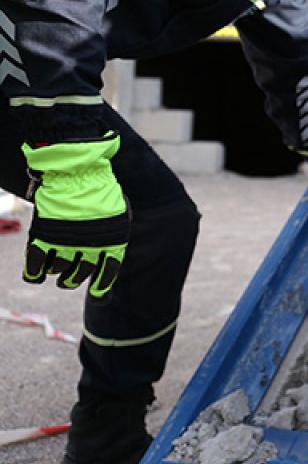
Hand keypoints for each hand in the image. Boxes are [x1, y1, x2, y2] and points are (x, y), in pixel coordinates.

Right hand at [22, 132, 128, 302]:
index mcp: (113, 238)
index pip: (109, 273)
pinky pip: (36, 268)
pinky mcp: (43, 236)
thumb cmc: (98, 186)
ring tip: (56, 265)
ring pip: (59, 272)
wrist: (75, 166)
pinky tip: (35, 274)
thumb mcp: (116, 210)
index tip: (98, 297)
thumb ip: (111, 234)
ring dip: (57, 272)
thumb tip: (105, 263)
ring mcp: (66, 241)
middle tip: (69, 276)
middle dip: (73, 279)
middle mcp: (91, 244)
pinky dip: (34, 274)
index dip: (102, 288)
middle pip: (80, 274)